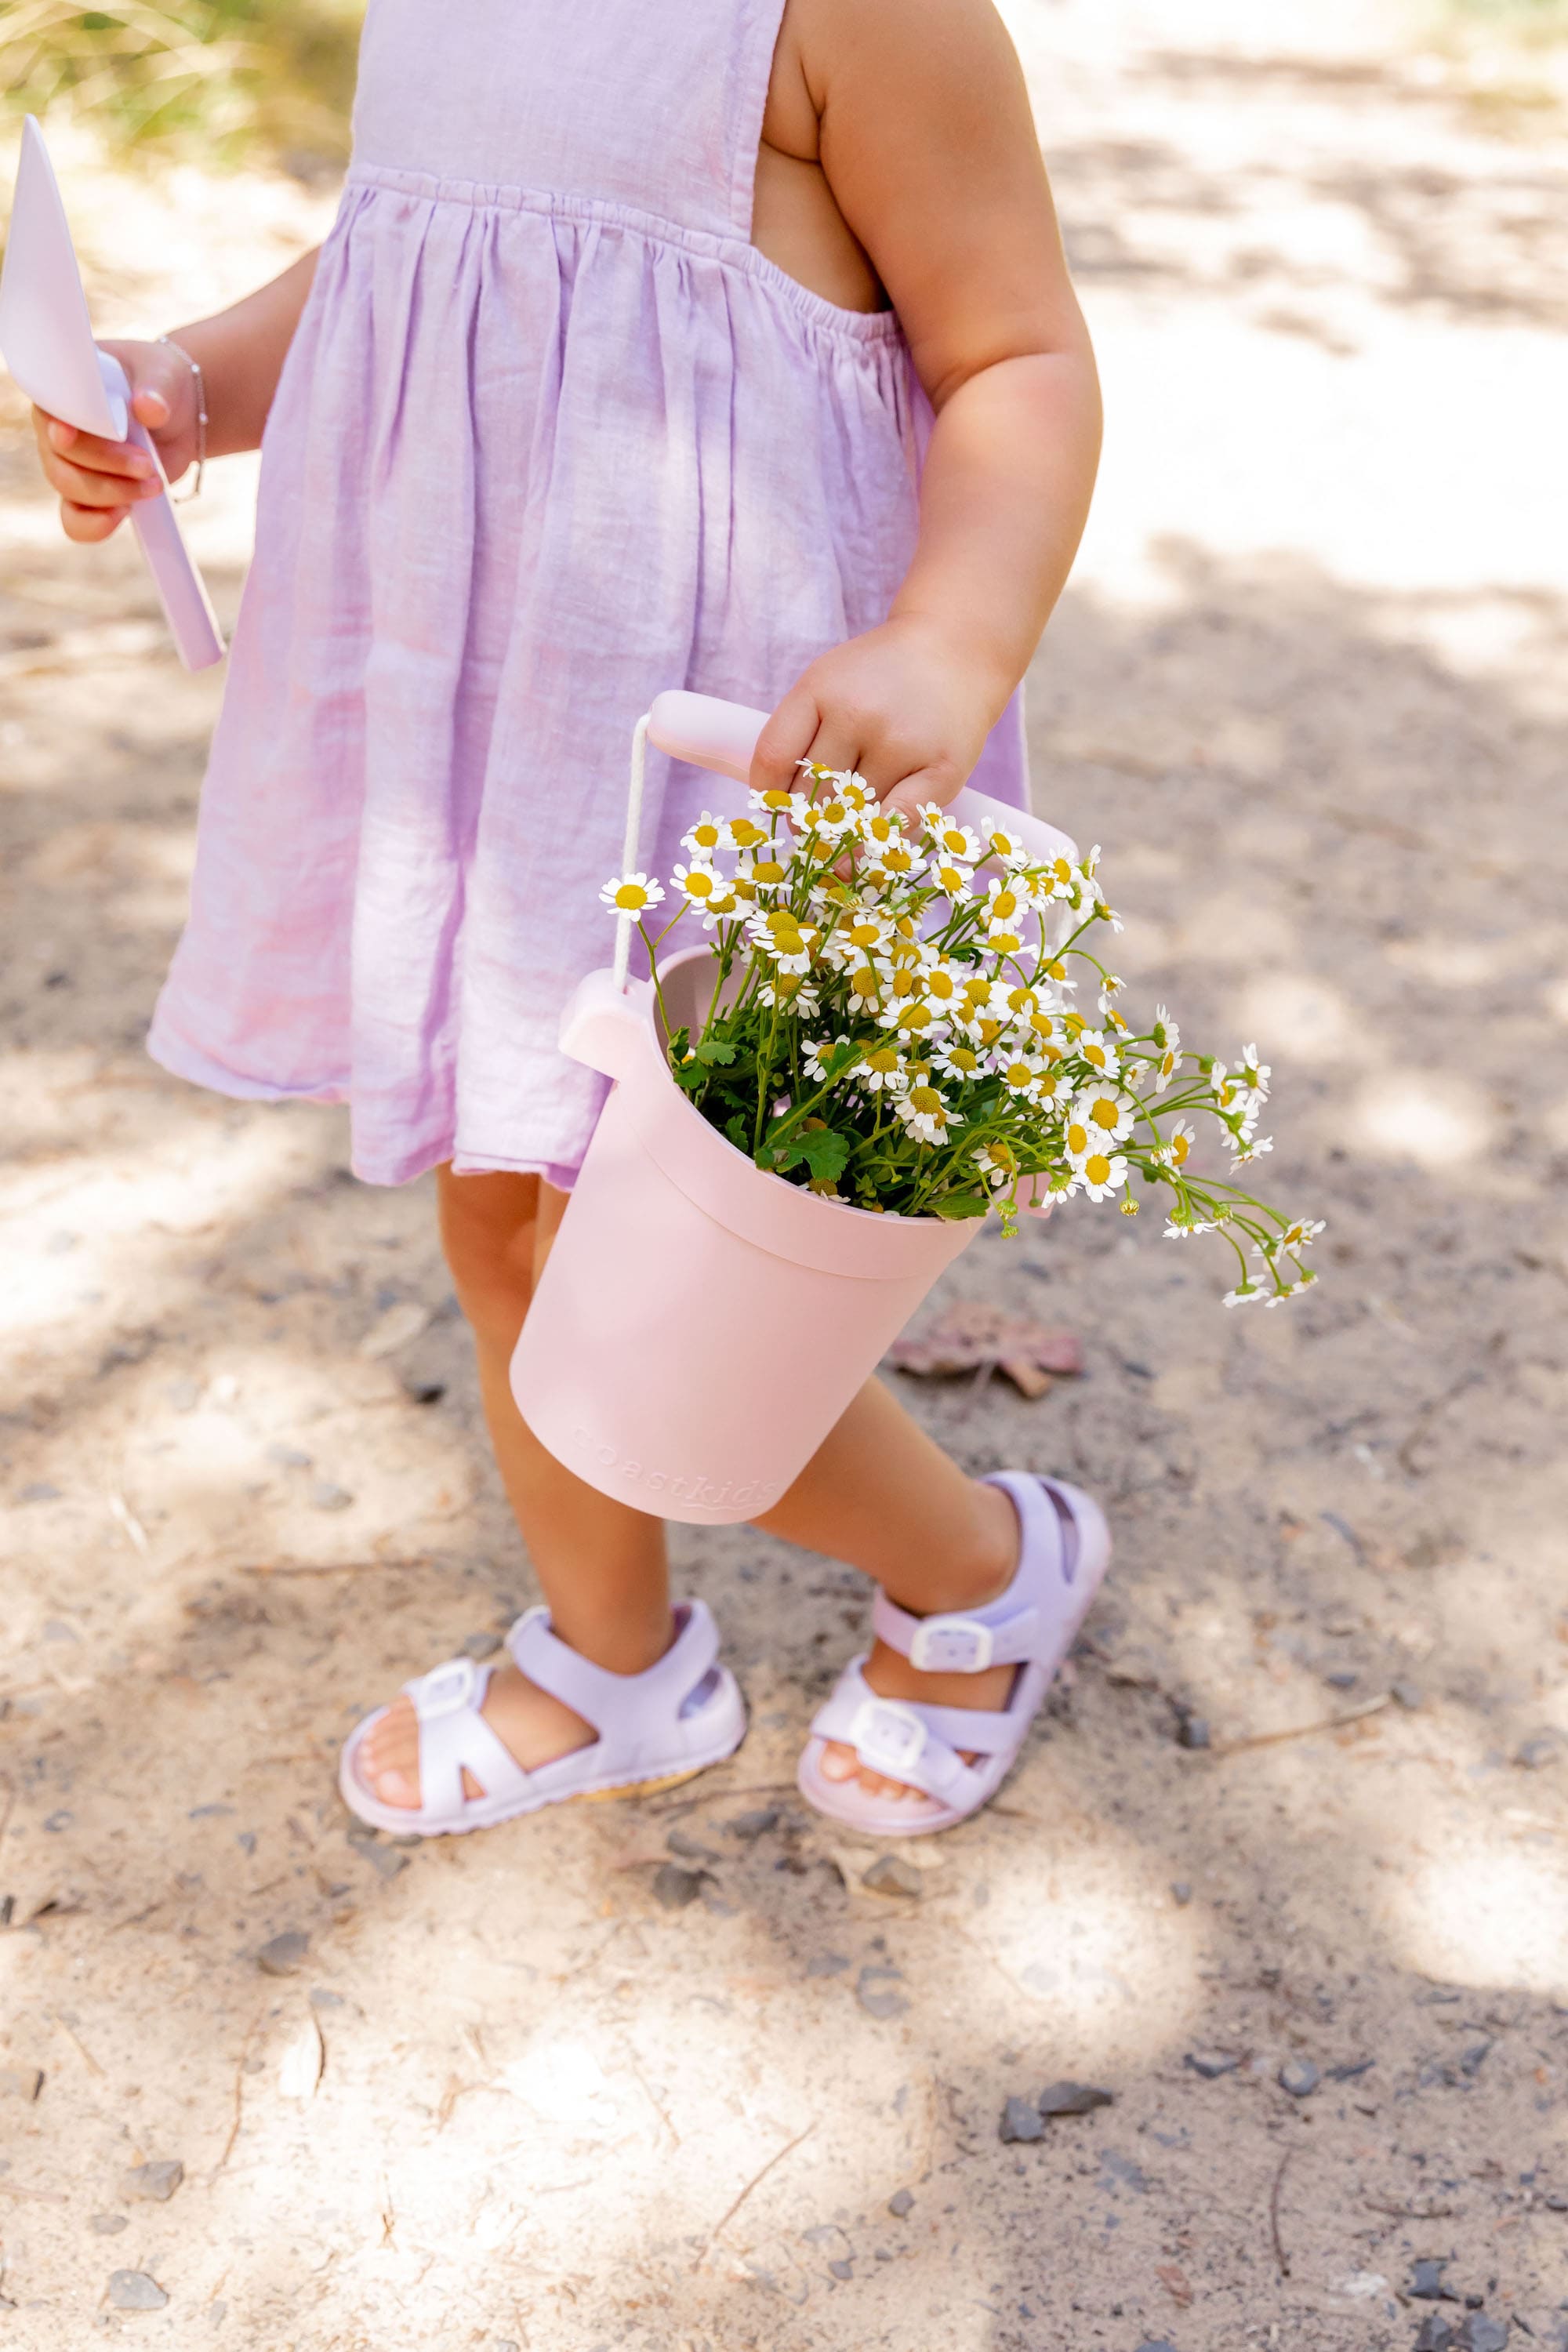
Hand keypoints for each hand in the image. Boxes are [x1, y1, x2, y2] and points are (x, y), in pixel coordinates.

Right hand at [30, 337, 200, 544]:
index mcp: (64, 392)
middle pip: (60, 459)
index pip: (49, 410)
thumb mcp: (164, 376)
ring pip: (70, 490)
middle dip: (105, 467)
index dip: (56, 426)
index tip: (67, 435)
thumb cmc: (161, 384)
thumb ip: (157, 389)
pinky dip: (96, 525)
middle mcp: (56, 429)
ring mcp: (69, 465)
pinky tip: (125, 513)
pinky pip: (75, 521)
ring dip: (113, 493)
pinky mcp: (88, 494)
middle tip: (147, 465)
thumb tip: (148, 407)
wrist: (178, 417)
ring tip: (153, 483)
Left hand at [750, 615, 1009, 822]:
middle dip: (807, 817)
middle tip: (820, 819)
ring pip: (850, 815)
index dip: (769, 795)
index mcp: (820, 689)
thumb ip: (797, 733)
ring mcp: (900, 744)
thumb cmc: (882, 676)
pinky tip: (871, 841)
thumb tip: (777, 810)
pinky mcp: (941, 771)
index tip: (777, 806)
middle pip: (809, 795)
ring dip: (844, 829)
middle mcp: (858, 714)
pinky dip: (878, 840)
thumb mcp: (829, 682)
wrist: (956, 651)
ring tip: (853, 819)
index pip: (773, 759)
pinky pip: (895, 825)